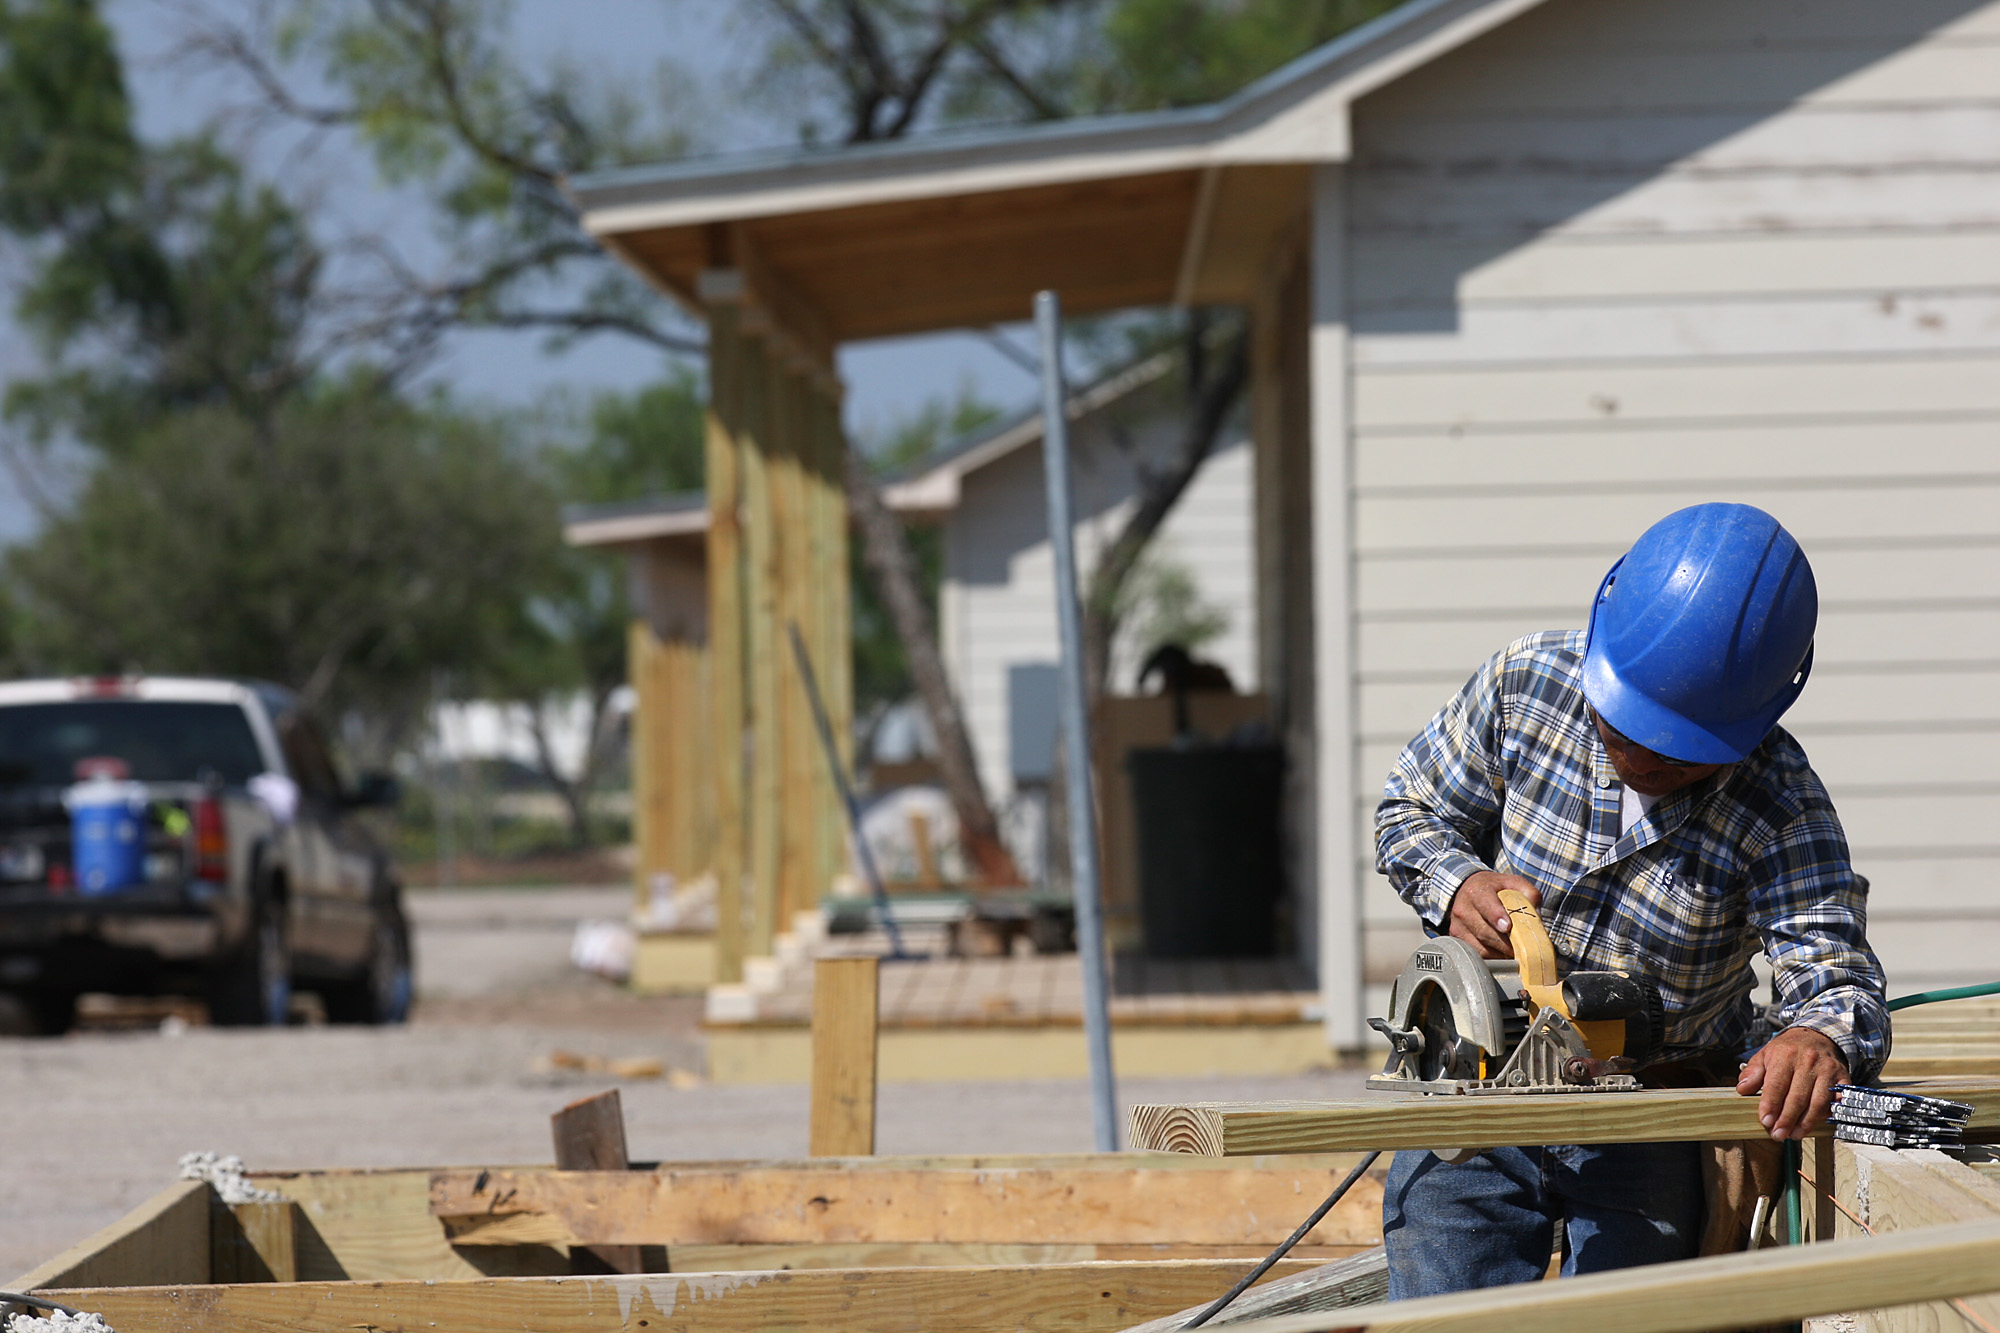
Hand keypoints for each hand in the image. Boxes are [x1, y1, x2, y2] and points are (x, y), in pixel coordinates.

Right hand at [1446, 871, 1542, 958]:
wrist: (1468, 891)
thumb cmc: (1494, 889)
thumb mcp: (1513, 883)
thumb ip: (1528, 893)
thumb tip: (1537, 914)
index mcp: (1476, 891)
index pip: (1485, 904)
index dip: (1496, 916)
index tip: (1507, 927)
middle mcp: (1463, 909)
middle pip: (1485, 931)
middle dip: (1506, 943)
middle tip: (1524, 948)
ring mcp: (1458, 926)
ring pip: (1481, 947)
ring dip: (1501, 952)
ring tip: (1515, 951)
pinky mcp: (1457, 940)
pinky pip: (1478, 954)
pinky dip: (1494, 957)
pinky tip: (1503, 953)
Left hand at [1737, 1026, 1847, 1140]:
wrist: (1816, 1036)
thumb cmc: (1787, 1050)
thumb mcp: (1765, 1055)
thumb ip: (1752, 1072)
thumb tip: (1742, 1089)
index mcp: (1785, 1055)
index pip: (1777, 1084)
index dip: (1771, 1105)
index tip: (1765, 1121)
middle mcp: (1808, 1061)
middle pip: (1798, 1097)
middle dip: (1787, 1119)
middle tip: (1778, 1134)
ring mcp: (1828, 1070)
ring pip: (1818, 1102)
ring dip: (1806, 1122)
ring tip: (1794, 1135)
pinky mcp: (1843, 1078)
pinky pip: (1836, 1101)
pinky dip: (1827, 1114)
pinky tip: (1817, 1125)